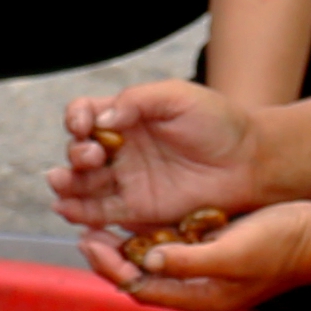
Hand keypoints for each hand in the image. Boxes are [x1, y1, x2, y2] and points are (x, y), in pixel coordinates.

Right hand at [47, 80, 261, 234]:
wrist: (250, 162)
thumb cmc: (218, 122)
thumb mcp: (178, 97)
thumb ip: (137, 100)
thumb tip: (102, 117)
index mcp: (126, 117)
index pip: (84, 115)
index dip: (77, 119)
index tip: (84, 125)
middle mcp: (120, 149)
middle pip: (78, 152)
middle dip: (75, 154)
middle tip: (90, 157)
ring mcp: (126, 180)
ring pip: (83, 184)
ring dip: (67, 184)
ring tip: (61, 184)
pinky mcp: (136, 210)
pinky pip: (101, 213)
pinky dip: (81, 213)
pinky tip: (68, 210)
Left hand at [86, 200, 310, 310]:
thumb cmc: (281, 245)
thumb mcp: (233, 252)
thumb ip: (189, 260)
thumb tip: (148, 261)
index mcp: (202, 299)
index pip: (143, 290)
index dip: (113, 269)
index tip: (91, 243)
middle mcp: (200, 289)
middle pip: (142, 280)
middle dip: (112, 259)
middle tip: (86, 233)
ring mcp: (206, 271)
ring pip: (154, 264)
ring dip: (128, 247)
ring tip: (102, 225)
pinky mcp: (213, 251)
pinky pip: (172, 248)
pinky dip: (151, 235)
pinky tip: (137, 215)